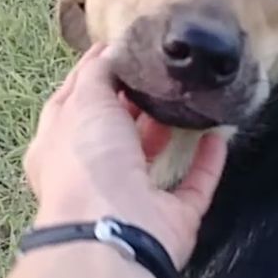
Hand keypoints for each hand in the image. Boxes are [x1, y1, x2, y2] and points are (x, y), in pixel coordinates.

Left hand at [22, 43, 228, 267]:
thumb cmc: (87, 161)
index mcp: (59, 148)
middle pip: (114, 131)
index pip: (73, 103)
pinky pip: (194, 185)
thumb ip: (97, 74)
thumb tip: (109, 53)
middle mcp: (93, 174)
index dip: (92, 74)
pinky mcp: (170, 219)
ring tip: (186, 94)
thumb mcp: (84, 102)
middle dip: (132, 101)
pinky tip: (219, 134)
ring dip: (168, 128)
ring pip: (151, 158)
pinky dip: (207, 162)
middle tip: (158, 68)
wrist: (114, 230)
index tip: (118, 47)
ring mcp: (132, 199)